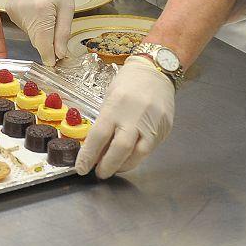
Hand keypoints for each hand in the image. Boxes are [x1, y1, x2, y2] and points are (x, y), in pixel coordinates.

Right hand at [6, 0, 73, 64]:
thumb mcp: (67, 9)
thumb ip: (63, 33)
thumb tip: (60, 55)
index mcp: (41, 12)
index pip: (43, 44)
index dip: (49, 57)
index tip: (54, 66)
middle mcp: (24, 13)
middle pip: (36, 40)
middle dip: (47, 45)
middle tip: (58, 41)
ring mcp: (14, 12)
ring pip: (30, 34)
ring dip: (40, 33)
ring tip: (47, 16)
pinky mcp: (10, 10)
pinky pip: (24, 26)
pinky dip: (32, 25)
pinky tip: (37, 12)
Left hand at [76, 55, 173, 177]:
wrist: (155, 71)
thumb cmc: (127, 82)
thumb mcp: (109, 98)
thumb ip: (105, 122)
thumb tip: (96, 147)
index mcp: (115, 107)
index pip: (98, 137)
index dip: (88, 156)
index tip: (81, 168)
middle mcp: (134, 117)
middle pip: (120, 150)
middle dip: (107, 166)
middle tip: (99, 174)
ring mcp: (152, 124)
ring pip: (138, 155)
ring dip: (123, 166)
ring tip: (113, 168)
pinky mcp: (165, 129)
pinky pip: (150, 150)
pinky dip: (137, 157)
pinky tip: (129, 158)